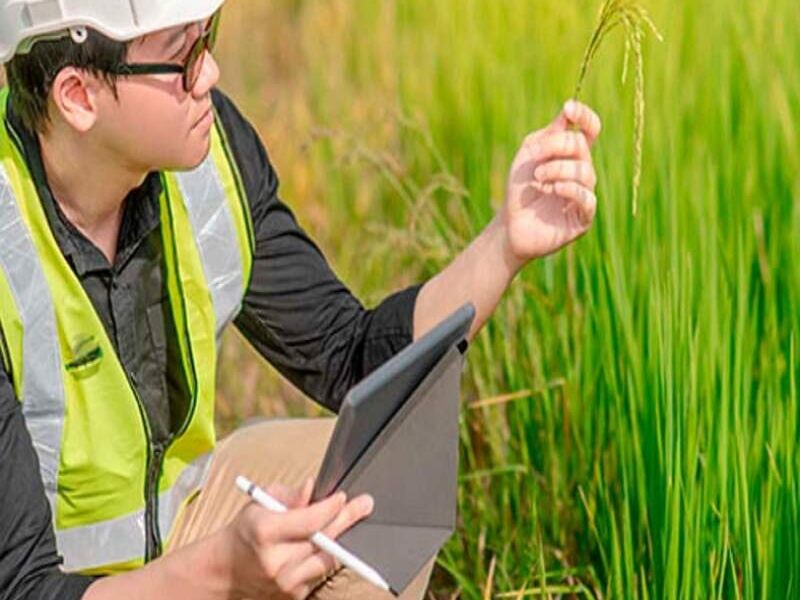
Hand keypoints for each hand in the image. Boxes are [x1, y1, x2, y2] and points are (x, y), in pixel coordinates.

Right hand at [224, 478, 373, 598]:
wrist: (227, 569)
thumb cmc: (246, 531)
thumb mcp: (260, 503)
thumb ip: (289, 495)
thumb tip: (312, 488)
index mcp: (265, 532)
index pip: (309, 521)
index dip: (330, 508)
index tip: (342, 497)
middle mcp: (276, 561)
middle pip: (324, 539)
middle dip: (347, 519)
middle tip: (364, 504)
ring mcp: (285, 582)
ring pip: (327, 558)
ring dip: (338, 540)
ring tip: (347, 520)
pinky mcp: (293, 595)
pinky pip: (320, 572)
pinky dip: (323, 557)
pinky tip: (322, 545)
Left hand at [500, 100, 601, 268]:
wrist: (510, 223)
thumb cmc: (520, 188)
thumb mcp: (529, 155)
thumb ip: (549, 134)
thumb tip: (568, 109)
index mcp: (572, 155)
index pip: (590, 130)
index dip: (585, 116)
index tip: (568, 108)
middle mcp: (583, 172)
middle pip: (581, 146)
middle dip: (556, 146)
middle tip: (534, 156)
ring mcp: (584, 195)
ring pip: (585, 171)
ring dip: (558, 169)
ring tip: (538, 178)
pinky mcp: (582, 218)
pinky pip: (586, 198)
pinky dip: (570, 189)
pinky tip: (554, 188)